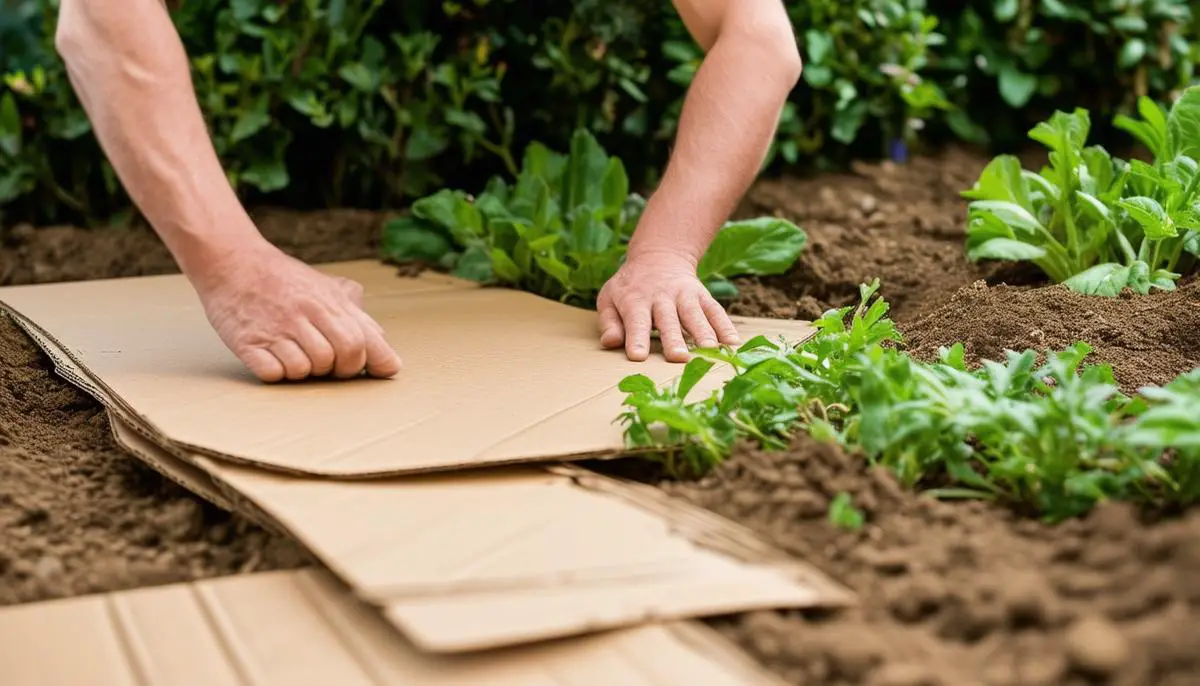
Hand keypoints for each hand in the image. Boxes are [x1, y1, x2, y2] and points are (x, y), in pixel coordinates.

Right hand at [190, 241, 401, 381]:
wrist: (232, 260)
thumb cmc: (283, 279)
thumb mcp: (324, 286)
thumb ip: (353, 311)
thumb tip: (381, 338)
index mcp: (329, 302)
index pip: (366, 340)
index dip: (378, 361)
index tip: (383, 371)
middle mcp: (306, 314)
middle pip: (344, 357)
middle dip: (343, 369)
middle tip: (331, 364)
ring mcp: (276, 329)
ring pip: (308, 370)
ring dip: (306, 371)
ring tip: (297, 353)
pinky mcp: (247, 343)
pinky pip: (273, 373)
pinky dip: (276, 372)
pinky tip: (273, 357)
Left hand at [597, 250, 740, 361]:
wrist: (659, 257)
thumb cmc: (630, 287)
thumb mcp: (610, 299)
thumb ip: (609, 322)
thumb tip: (609, 342)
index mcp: (635, 300)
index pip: (635, 321)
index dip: (636, 338)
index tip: (638, 357)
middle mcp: (662, 297)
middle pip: (668, 319)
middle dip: (674, 338)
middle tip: (678, 358)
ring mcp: (685, 295)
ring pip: (695, 314)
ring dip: (704, 332)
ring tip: (712, 351)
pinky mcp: (703, 296)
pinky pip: (715, 311)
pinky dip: (725, 326)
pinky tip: (733, 343)